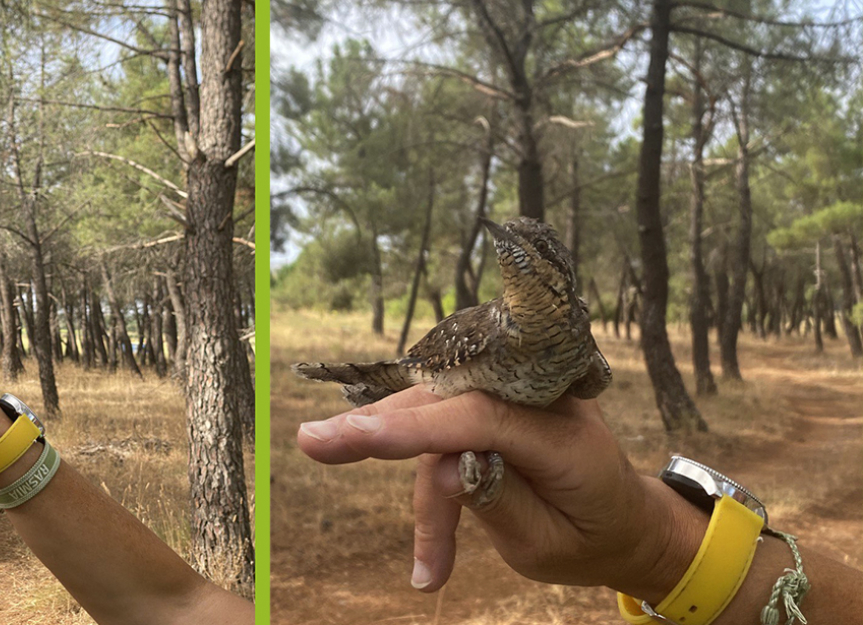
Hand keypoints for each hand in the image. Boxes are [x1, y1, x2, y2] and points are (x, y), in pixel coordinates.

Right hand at [296, 387, 705, 603]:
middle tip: (312, 442)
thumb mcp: (548, 544)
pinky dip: (417, 462)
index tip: (358, 438)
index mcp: (565, 431)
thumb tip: (445, 467)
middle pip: (444, 400)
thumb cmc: (589, 535)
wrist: (623, 520)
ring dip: (394, 453)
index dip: (416, 428)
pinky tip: (414, 529)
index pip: (479, 416)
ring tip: (364, 492)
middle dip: (379, 426)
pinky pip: (440, 421)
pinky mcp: (494, 400)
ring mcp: (516, 391)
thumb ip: (499, 501)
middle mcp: (539, 396)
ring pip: (433, 411)